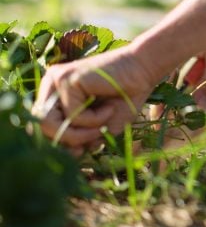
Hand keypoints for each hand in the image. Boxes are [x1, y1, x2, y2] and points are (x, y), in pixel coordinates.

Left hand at [33, 45, 157, 150]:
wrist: (143, 71)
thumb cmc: (124, 98)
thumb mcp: (100, 127)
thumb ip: (81, 140)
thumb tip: (68, 155)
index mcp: (53, 95)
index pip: (40, 128)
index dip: (58, 145)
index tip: (80, 151)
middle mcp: (50, 85)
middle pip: (40, 127)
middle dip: (68, 140)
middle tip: (93, 138)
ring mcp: (56, 80)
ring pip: (50, 122)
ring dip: (79, 133)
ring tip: (101, 126)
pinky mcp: (68, 78)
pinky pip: (71, 114)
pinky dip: (93, 119)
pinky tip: (109, 108)